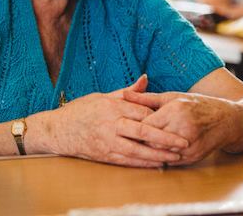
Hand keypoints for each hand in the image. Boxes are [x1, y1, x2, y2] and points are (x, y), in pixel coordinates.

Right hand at [35, 75, 187, 167]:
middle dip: (165, 138)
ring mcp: (107, 140)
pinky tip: (156, 164)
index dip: (160, 117)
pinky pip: (127, 160)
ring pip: (137, 149)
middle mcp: (111, 123)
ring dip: (157, 154)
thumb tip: (146, 79)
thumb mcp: (102, 96)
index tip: (177, 119)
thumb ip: (127, 91)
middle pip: (143, 131)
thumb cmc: (81, 110)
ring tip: (175, 156)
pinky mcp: (104, 154)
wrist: (58, 130)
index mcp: (112, 106)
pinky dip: (143, 163)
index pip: (142, 111)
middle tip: (184, 142)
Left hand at [123, 89, 237, 164]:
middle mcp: (182, 129)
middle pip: (150, 140)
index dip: (134, 126)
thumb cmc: (197, 105)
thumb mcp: (172, 97)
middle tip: (130, 137)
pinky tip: (156, 151)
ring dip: (150, 149)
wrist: (227, 120)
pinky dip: (162, 156)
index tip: (125, 126)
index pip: (145, 125)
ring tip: (141, 144)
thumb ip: (146, 98)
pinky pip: (170, 160)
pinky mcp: (193, 157)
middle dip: (141, 139)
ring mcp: (189, 145)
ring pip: (159, 152)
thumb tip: (123, 93)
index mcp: (174, 111)